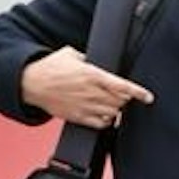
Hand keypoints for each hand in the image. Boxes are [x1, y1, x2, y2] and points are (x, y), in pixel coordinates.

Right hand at [19, 46, 153, 127]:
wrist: (29, 82)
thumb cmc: (49, 67)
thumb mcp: (72, 54)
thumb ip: (90, 60)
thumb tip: (102, 63)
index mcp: (91, 74)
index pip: (122, 85)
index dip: (138, 92)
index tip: (148, 97)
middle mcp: (90, 92)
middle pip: (121, 101)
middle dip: (125, 98)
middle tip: (122, 95)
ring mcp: (84, 106)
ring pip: (113, 113)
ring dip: (116, 109)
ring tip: (111, 103)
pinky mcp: (77, 117)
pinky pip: (101, 124)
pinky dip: (107, 121)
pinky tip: (104, 114)